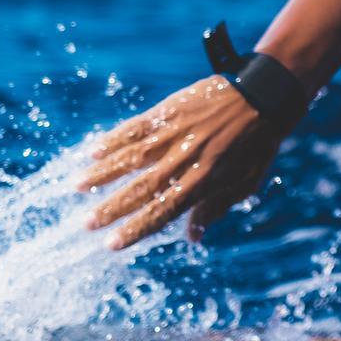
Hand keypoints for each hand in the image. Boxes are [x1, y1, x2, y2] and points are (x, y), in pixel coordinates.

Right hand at [78, 76, 283, 249]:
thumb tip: (192, 238)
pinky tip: (93, 152)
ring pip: (130, 158)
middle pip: (141, 189)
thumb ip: (214, 209)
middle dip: (112, 209)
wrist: (263, 96)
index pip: (162, 212)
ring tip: (77, 188)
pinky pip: (135, 127)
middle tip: (86, 224)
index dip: (136, 229)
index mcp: (203, 182)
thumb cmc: (257, 145)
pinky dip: (113, 139)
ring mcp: (173, 134)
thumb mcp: (245, 183)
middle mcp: (183, 160)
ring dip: (102, 175)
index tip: (111, 244)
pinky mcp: (168, 111)